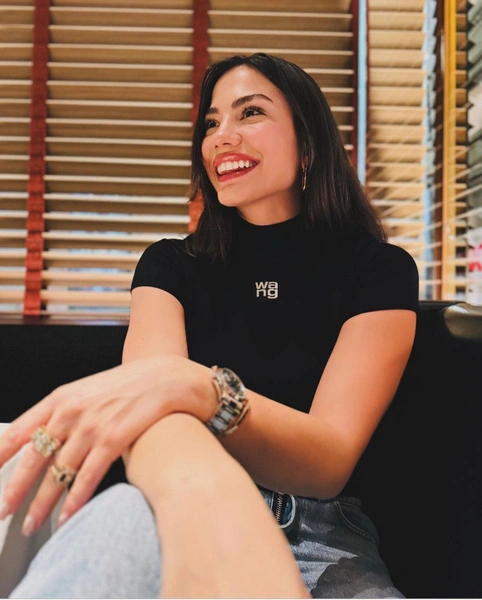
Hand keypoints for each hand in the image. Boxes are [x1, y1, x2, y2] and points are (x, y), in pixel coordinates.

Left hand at [0, 355, 216, 535]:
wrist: (164, 377)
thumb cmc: (128, 384)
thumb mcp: (88, 391)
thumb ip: (65, 414)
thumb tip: (45, 444)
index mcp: (61, 398)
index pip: (18, 431)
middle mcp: (71, 412)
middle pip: (33, 459)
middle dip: (14, 490)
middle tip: (4, 510)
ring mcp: (91, 427)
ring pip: (57, 474)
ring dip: (41, 504)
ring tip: (31, 523)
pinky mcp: (112, 440)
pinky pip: (87, 478)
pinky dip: (74, 502)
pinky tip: (66, 517)